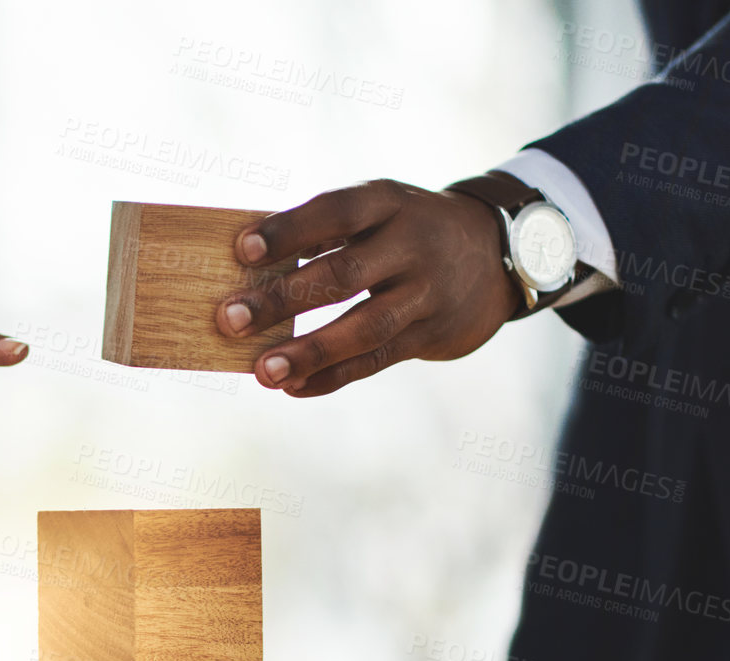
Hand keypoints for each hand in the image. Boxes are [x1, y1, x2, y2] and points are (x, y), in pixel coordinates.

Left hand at [216, 179, 518, 396]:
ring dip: (310, 351)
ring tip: (263, 372)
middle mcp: (412, 245)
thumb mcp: (379, 211)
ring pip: (364, 327)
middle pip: (343, 274)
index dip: (290, 230)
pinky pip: (377, 361)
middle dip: (283, 299)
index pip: (336, 213)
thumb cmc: (407, 230)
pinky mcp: (431, 334)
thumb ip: (324, 232)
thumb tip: (246, 264)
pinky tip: (294, 387)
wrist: (498, 254)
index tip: (242, 250)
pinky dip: (333, 377)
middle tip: (230, 319)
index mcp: (389, 204)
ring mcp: (426, 293)